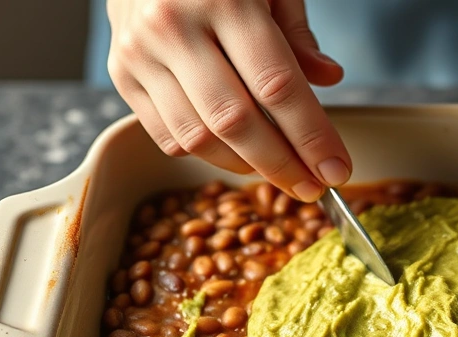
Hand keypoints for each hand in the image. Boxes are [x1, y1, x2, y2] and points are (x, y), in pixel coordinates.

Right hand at [107, 0, 350, 201]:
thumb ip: (296, 32)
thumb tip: (328, 79)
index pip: (277, 86)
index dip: (311, 137)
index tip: (337, 170)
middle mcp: (174, 27)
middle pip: (236, 121)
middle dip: (282, 165)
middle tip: (313, 188)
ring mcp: (141, 52)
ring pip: (198, 137)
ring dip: (245, 167)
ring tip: (279, 172)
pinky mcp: (121, 73)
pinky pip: (168, 135)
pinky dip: (207, 154)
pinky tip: (236, 153)